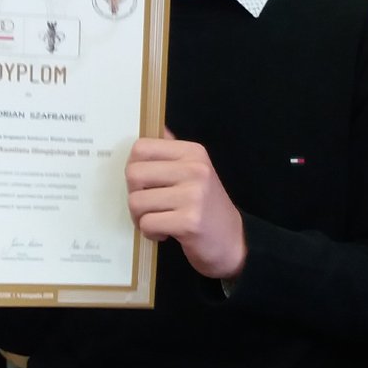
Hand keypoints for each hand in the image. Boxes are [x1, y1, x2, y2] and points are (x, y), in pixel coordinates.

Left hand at [126, 133, 246, 278]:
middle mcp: (195, 169)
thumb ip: (172, 152)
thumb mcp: (195, 172)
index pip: (142, 147)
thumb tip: (151, 127)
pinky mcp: (189, 222)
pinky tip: (166, 233)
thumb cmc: (206, 206)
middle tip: (149, 206)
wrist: (233, 240)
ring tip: (158, 220)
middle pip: (134, 174)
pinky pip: (147, 224)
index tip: (145, 183)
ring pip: (136, 202)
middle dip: (134, 194)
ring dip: (140, 217)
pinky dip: (150, 233)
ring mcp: (193, 195)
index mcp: (193, 152)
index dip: (134, 167)